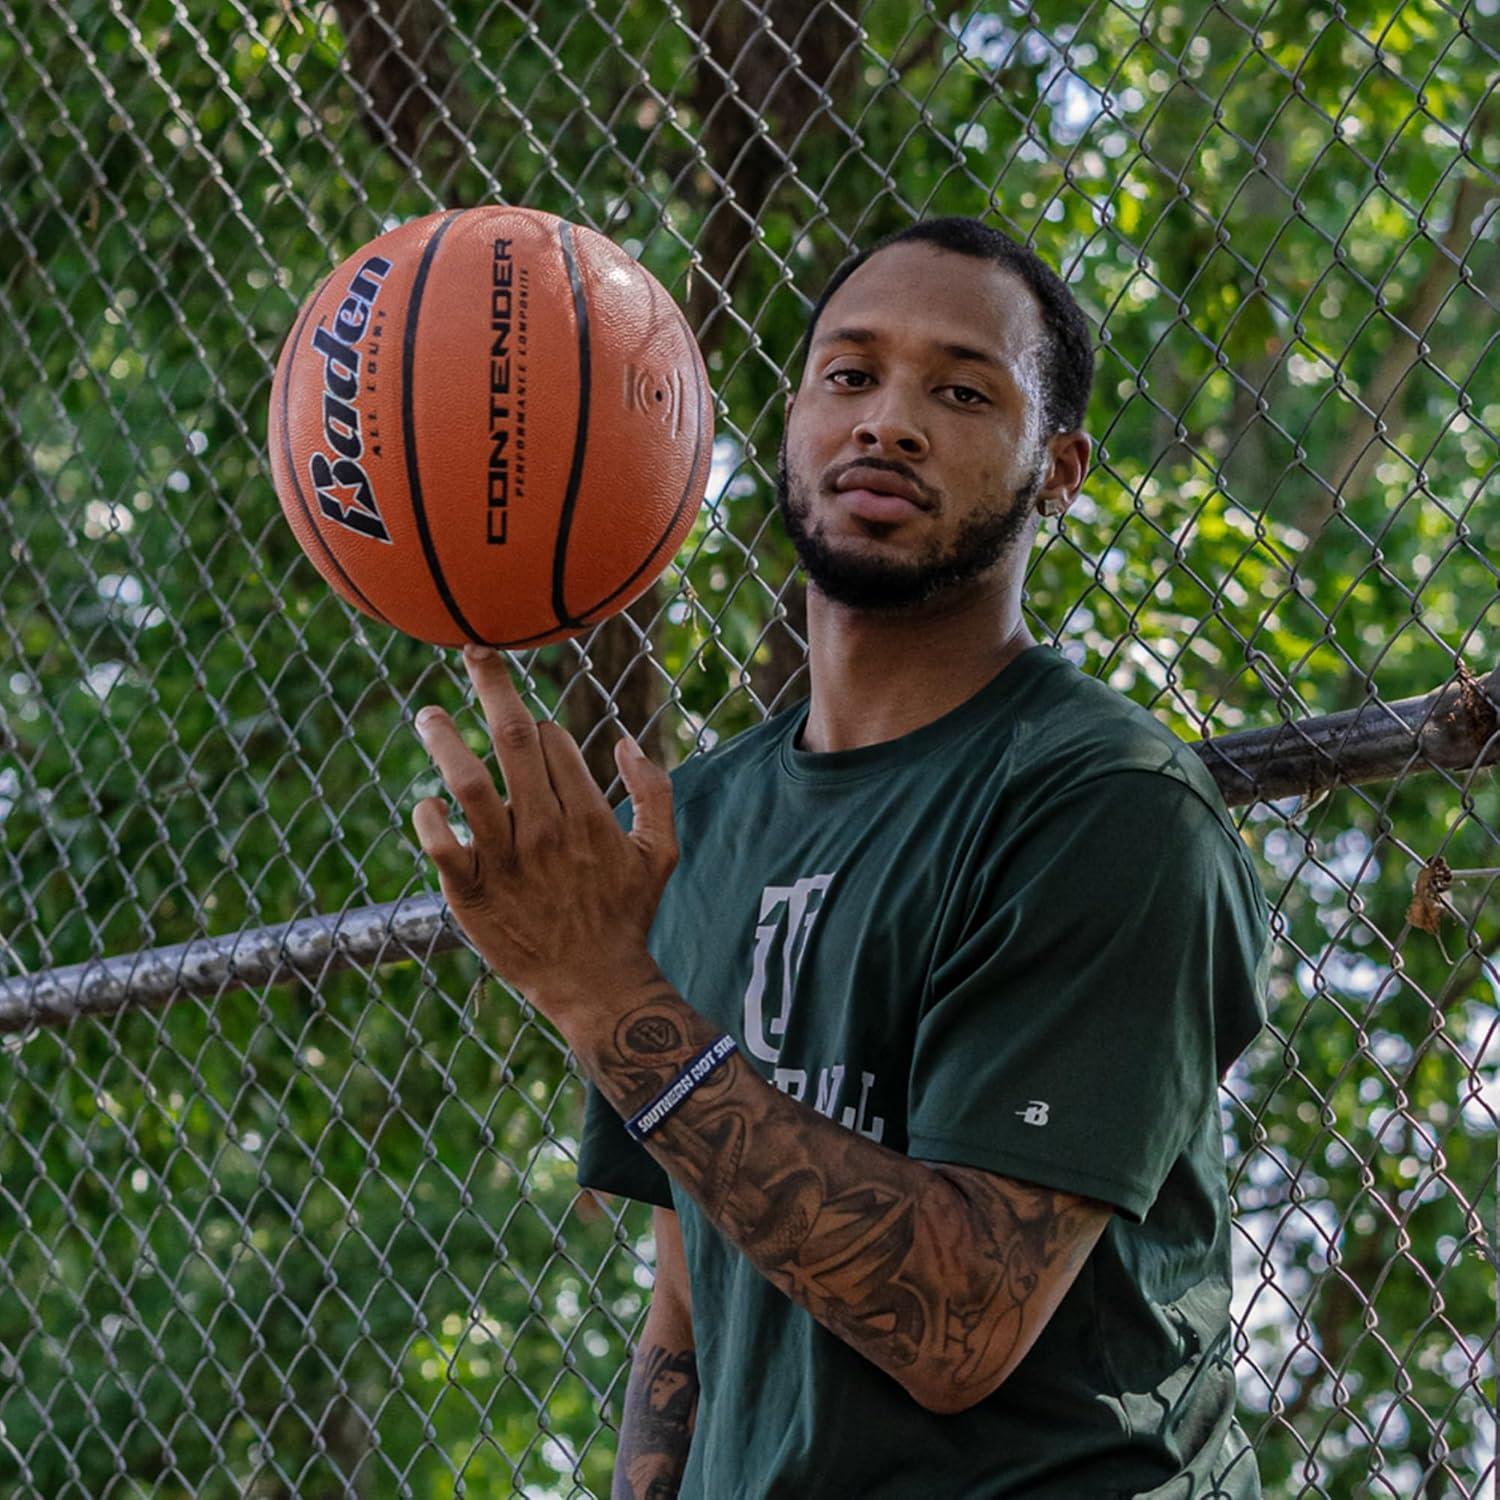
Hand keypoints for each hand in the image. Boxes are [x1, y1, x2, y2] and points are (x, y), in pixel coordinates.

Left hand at [411, 645, 675, 1025]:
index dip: (538, 723)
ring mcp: (506, 861)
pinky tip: (428, 804)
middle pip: (514, 740)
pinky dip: (427, 817)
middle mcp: (546, 830)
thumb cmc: (626, 915)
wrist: (594, 984)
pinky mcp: (472, 894)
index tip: (528, 725)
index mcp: (589, 814)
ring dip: (444, 740)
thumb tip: (624, 739)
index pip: (553, 741)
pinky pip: (439, 844)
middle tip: (472, 653)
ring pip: (468, 783)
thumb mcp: (662, 852)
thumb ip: (655, 791)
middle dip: (492, 687)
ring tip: (428, 715)